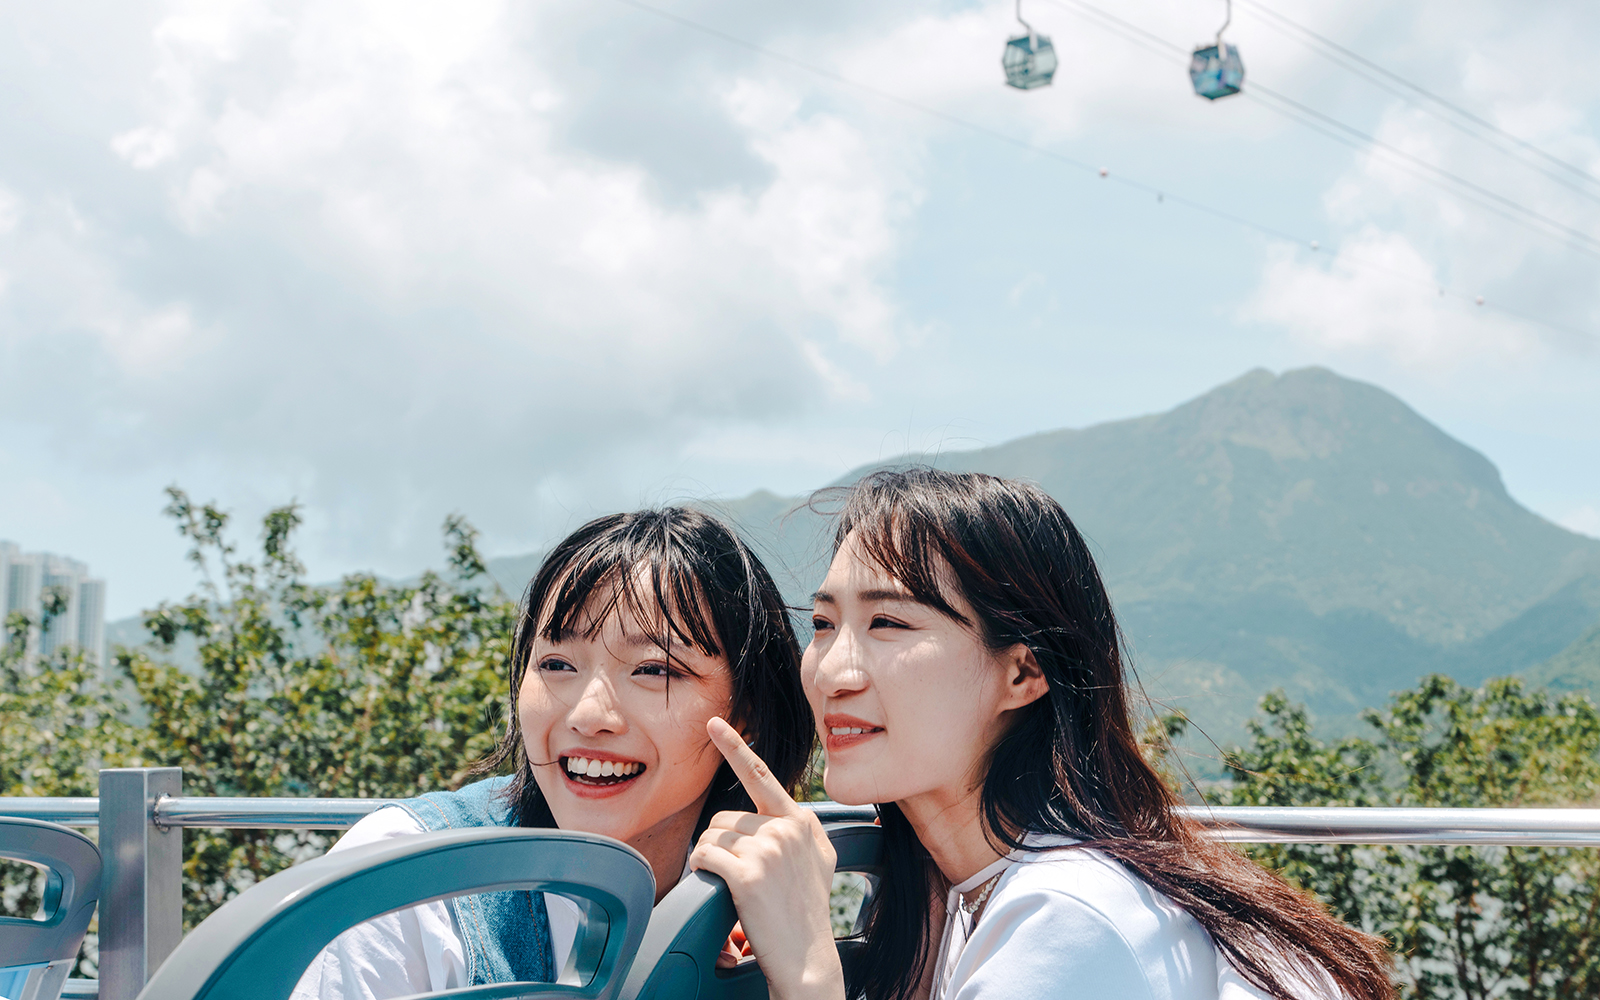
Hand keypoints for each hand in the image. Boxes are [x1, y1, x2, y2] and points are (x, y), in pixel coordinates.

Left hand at [690, 717, 844, 999]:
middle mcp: (789, 829)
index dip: (734, 747)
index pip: (762, 776)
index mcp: (804, 823)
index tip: (714, 723)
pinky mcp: (749, 872)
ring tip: (738, 885)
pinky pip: (705, 855)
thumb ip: (801, 832)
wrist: (808, 960)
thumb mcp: (819, 862)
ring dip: (713, 859)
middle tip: (743, 876)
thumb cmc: (807, 915)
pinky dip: (702, 869)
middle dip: (723, 844)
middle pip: (727, 817)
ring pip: (713, 836)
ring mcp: (770, 849)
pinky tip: (721, 885)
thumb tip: (786, 813)